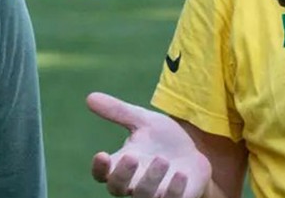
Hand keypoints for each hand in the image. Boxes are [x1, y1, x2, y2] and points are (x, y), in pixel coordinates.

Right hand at [87, 92, 211, 197]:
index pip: (102, 174)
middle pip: (118, 188)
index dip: (99, 168)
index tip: (101, 155)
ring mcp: (154, 195)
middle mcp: (134, 185)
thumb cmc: (164, 142)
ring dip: (151, 180)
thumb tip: (90, 96)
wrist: (194, 157)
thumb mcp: (144, 122)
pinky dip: (175, 191)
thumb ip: (119, 112)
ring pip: (144, 196)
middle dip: (123, 174)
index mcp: (122, 166)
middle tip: (131, 156)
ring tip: (162, 159)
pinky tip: (181, 174)